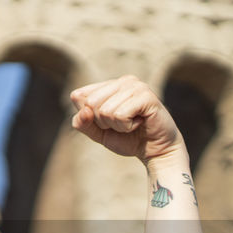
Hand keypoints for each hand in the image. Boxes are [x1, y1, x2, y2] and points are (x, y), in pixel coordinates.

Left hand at [70, 76, 184, 164]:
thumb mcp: (97, 132)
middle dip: (102, 121)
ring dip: (116, 126)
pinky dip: (126, 126)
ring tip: (132, 124)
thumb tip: (84, 110)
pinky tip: (139, 123)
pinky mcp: (146, 96)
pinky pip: (120, 115)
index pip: (78, 96)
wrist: (154, 151)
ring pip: (105, 111)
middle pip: (90, 103)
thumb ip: (82, 122)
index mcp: (109, 85)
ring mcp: (136, 86)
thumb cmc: (127, 138)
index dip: (89, 117)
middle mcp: (123, 81)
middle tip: (122, 124)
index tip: (108, 122)